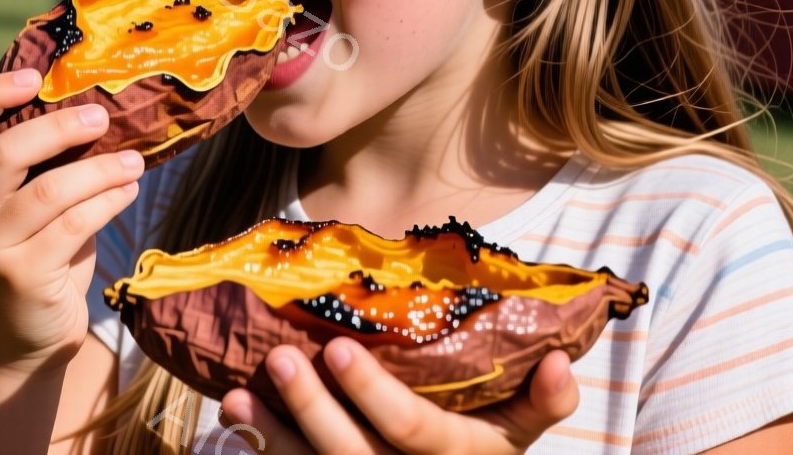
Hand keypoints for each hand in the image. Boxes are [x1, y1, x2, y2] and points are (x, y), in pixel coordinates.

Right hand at [0, 68, 142, 372]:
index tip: (35, 76)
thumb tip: (99, 115)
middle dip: (60, 127)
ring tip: (135, 161)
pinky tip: (128, 191)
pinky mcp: (22, 277)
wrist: (17, 344)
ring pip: (50, 190)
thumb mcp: (22, 212)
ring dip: (101, 170)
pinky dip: (108, 201)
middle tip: (102, 116)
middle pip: (5, 151)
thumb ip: (40, 170)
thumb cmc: (33, 260)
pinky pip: (75, 225)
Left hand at [217, 338, 578, 453]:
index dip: (375, 397)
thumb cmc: (483, 449)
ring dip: (271, 437)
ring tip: (233, 396)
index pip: (414, 434)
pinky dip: (262, 454)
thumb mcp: (521, 429)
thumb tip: (561, 361)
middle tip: (279, 358)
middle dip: (312, 411)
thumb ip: (546, 401)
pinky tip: (232, 422)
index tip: (340, 348)